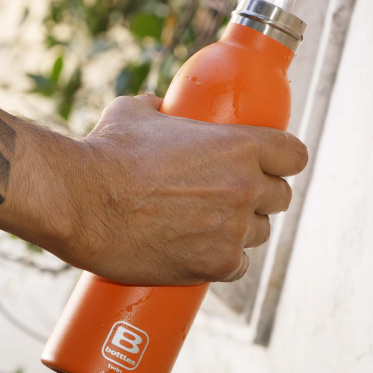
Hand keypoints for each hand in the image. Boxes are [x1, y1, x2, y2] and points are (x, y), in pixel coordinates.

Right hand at [0, 94, 308, 285]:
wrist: (78, 200)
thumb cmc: (104, 152)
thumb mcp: (136, 112)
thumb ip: (161, 107)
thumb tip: (163, 106)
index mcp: (239, 144)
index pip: (295, 156)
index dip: (283, 161)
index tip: (269, 165)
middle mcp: (244, 186)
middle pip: (280, 198)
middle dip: (260, 197)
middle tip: (229, 196)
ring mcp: (232, 229)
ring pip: (259, 233)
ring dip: (240, 230)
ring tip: (207, 225)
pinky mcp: (215, 265)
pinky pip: (237, 266)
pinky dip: (222, 261)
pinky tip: (200, 252)